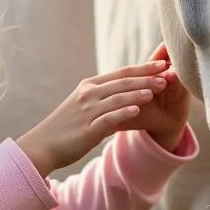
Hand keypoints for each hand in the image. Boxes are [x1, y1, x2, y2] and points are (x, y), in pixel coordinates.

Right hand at [17, 49, 183, 176]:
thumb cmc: (66, 128)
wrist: (42, 146)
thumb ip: (104, 100)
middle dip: (148, 78)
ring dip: (140, 93)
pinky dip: (124, 112)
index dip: (143, 68)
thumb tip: (126, 99)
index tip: (162, 63)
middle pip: (123, 82)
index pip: (121, 73)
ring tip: (158, 90)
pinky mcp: (87, 129)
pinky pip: (109, 118)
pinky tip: (138, 110)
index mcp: (89, 86)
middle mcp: (88, 94)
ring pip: (118, 97)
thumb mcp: (84, 107)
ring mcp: (88, 111)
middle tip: (168, 75)